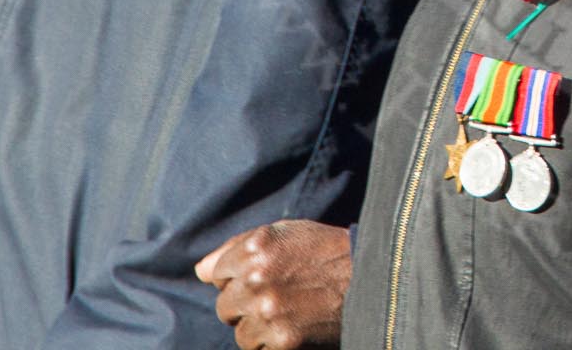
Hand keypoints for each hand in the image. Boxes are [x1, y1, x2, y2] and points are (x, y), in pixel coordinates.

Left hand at [195, 220, 351, 349]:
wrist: (369, 275)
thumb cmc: (324, 250)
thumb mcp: (284, 233)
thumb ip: (237, 247)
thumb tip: (201, 271)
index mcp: (255, 248)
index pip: (216, 274)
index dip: (237, 277)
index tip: (261, 278)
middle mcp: (257, 278)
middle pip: (224, 306)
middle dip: (244, 305)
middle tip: (276, 297)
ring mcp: (268, 311)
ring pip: (240, 333)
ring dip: (258, 327)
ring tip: (288, 313)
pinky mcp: (283, 339)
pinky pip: (258, 349)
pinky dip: (273, 343)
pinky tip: (294, 326)